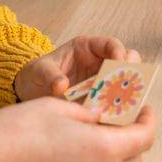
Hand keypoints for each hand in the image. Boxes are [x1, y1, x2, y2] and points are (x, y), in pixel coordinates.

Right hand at [0, 97, 156, 161]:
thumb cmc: (16, 133)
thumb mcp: (55, 107)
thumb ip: (85, 111)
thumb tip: (99, 115)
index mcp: (104, 149)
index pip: (144, 137)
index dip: (147, 119)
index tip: (142, 106)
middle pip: (135, 157)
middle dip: (132, 135)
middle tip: (117, 115)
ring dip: (113, 150)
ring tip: (92, 129)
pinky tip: (72, 147)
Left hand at [14, 35, 140, 100]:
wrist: (30, 94)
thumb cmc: (36, 75)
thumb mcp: (39, 71)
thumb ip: (49, 75)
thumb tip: (61, 86)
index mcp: (87, 48)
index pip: (110, 44)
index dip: (118, 51)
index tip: (119, 62)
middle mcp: (100, 65)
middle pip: (128, 64)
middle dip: (131, 72)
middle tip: (129, 83)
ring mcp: (104, 84)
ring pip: (127, 85)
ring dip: (129, 93)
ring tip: (127, 101)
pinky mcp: (104, 102)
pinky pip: (118, 104)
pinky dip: (121, 109)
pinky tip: (119, 116)